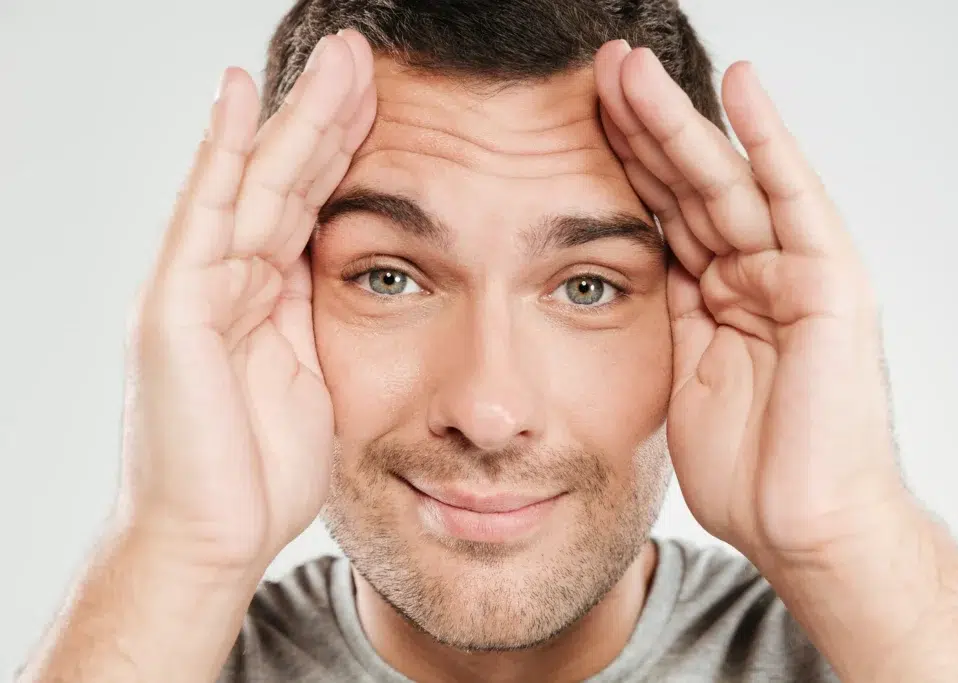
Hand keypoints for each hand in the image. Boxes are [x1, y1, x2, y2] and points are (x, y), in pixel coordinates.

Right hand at [118, 30, 375, 571]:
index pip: (310, 204)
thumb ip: (314, 319)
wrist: (209, 541)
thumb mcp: (312, 380)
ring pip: (253, 183)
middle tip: (365, 54)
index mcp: (265, 297)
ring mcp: (195, 287)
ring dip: (294, 117)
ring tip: (337, 59)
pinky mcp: (173, 307)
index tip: (389, 100)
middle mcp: (227, 279)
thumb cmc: (261, 473)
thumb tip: (343, 272)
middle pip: (285, 178)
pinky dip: (220, 154)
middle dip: (328, 116)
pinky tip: (240, 96)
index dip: (346, 150)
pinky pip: (203, 217)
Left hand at [595, 41, 910, 568]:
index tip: (571, 120)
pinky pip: (794, 200)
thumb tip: (626, 267)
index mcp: (715, 294)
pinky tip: (739, 87)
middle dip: (640, 128)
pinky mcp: (829, 281)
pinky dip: (768, 141)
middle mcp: (754, 271)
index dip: (619, 165)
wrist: (804, 526)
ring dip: (679, 123)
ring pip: (726, 181)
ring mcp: (793, 271)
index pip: (660, 213)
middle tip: (596, 71)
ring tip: (632, 70)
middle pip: (687, 185)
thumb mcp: (682, 374)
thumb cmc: (750, 467)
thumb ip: (669, 313)